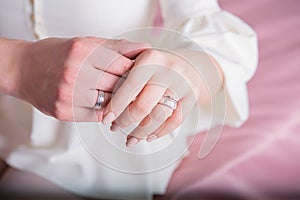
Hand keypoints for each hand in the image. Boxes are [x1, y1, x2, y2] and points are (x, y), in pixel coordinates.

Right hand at [17, 37, 148, 120]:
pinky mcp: (64, 112)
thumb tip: (145, 49)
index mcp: (82, 51)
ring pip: (110, 103)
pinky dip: (106, 111)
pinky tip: (107, 105)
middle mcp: (75, 73)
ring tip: (121, 97)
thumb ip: (117, 47)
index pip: (122, 65)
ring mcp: (68, 95)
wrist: (24, 70)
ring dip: (119, 101)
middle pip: (118, 85)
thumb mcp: (86, 43)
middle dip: (130, 87)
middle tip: (136, 87)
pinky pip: (98, 116)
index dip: (135, 71)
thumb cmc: (57, 54)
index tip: (139, 73)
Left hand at [102, 49, 222, 146]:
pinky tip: (149, 137)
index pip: (129, 88)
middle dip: (125, 121)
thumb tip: (105, 107)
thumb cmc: (157, 65)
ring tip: (130, 139)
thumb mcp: (140, 61)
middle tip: (115, 127)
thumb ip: (124, 77)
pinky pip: (175, 121)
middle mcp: (168, 70)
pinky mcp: (193, 96)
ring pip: (158, 117)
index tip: (106, 119)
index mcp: (150, 58)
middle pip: (142, 106)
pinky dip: (160, 132)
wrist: (189, 64)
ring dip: (141, 133)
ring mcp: (183, 83)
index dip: (115, 107)